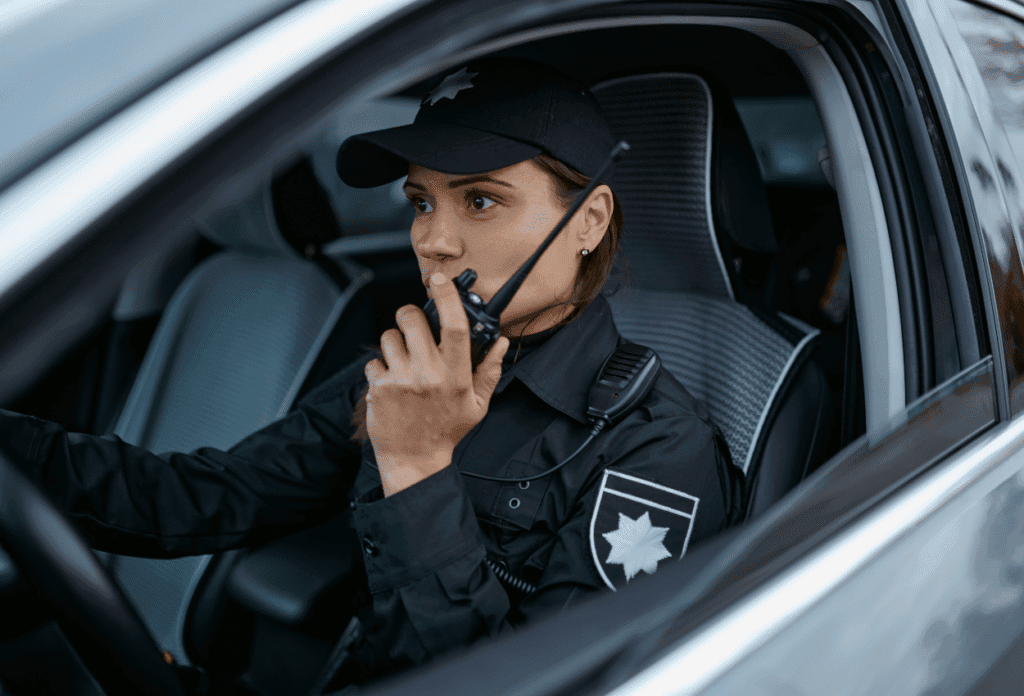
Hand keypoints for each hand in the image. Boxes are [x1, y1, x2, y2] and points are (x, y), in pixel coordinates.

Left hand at [364, 272, 509, 495]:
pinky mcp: (378, 389)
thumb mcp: (478, 404)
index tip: (439, 280)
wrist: (414, 460)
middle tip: (414, 327)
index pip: (454, 326)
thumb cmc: (447, 430)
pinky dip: (379, 368)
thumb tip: (501, 343)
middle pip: (412, 319)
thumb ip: (490, 371)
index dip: (446, 297)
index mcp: (456, 375)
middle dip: (410, 315)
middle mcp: (429, 374)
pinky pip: (373, 361)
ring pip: (389, 336)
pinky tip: (391, 384)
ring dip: (394, 343)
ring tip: (404, 362)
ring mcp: (401, 381)